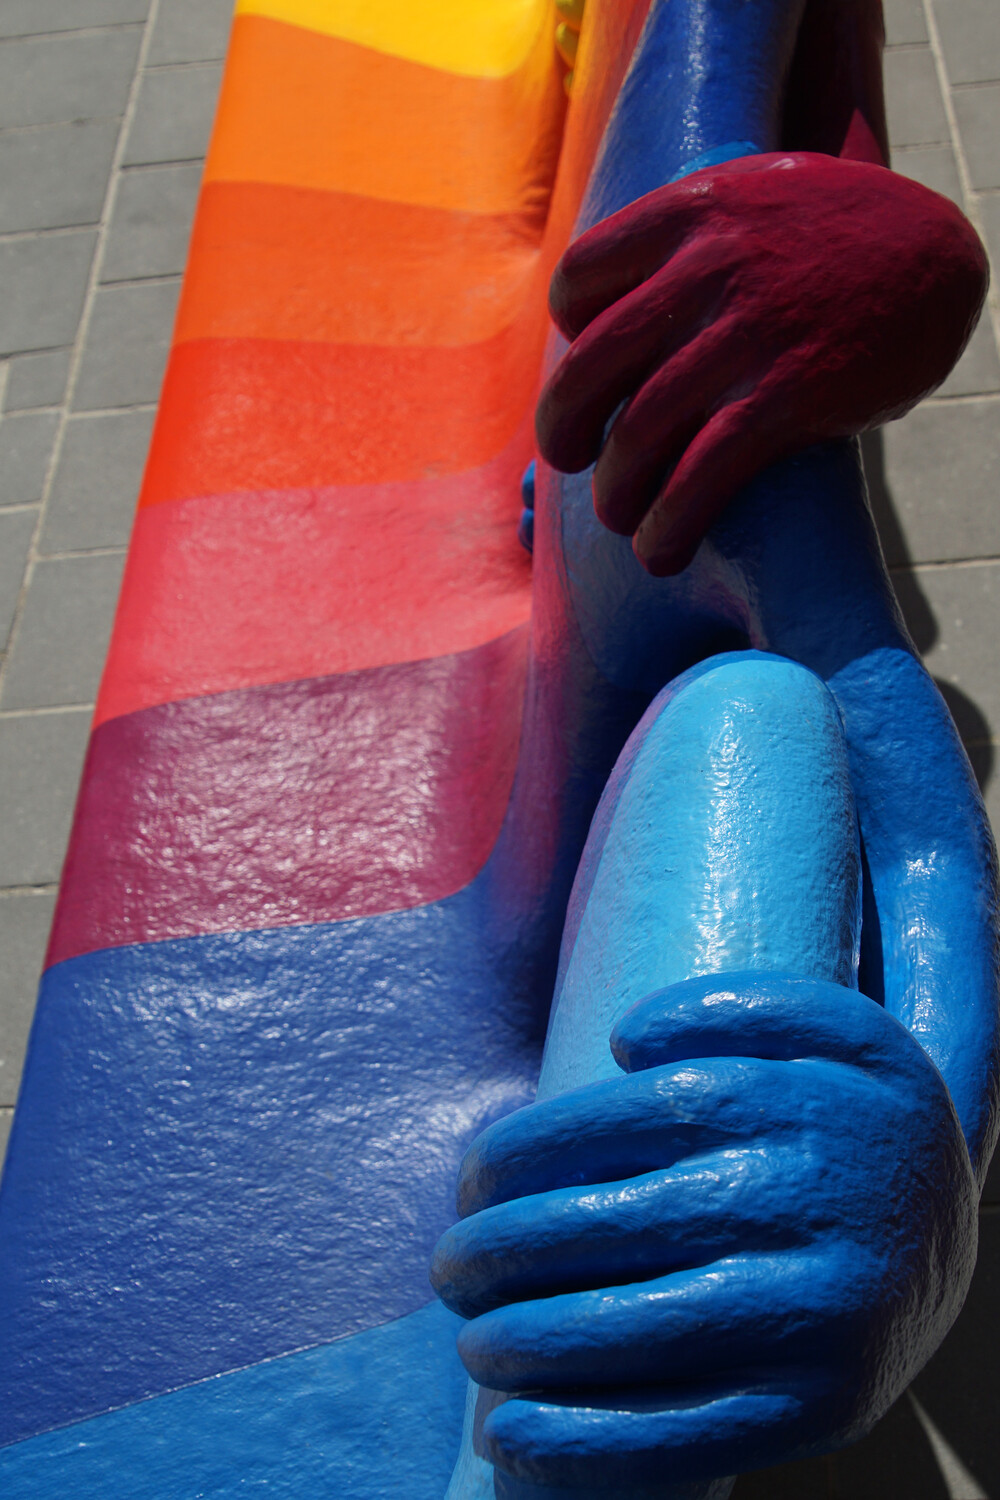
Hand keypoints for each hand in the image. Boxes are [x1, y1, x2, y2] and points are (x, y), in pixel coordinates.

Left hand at [430, 974, 978, 1490]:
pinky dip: (585, 1445)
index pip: (614, 1123)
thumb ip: (735, 1005)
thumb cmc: (848, 1120)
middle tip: (448, 1267)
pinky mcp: (821, 1406)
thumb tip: (625, 1045)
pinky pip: (686, 1435)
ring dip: (523, 1343)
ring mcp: (814, 1315)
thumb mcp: (830, 1027)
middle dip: (499, 1252)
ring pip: (634, 1331)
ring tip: (468, 1342)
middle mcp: (798, 1206)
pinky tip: (509, 1435)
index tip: (469, 1179)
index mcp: (783, 1104)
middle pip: (607, 1227)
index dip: (518, 1154)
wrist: (956, 1227)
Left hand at [535, 152, 987, 575]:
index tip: (592, 368)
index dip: (570, 332)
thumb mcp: (752, 202)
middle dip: (562, 428)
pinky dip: (667, 523)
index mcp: (688, 215)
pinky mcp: (788, 396)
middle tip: (568, 460)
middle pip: (589, 366)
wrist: (938, 258)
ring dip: (615, 494)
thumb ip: (684, 242)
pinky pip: (699, 474)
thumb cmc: (835, 239)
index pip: (578, 281)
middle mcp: (707, 269)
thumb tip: (616, 306)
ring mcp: (746, 334)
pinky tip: (660, 549)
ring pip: (637, 434)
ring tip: (621, 517)